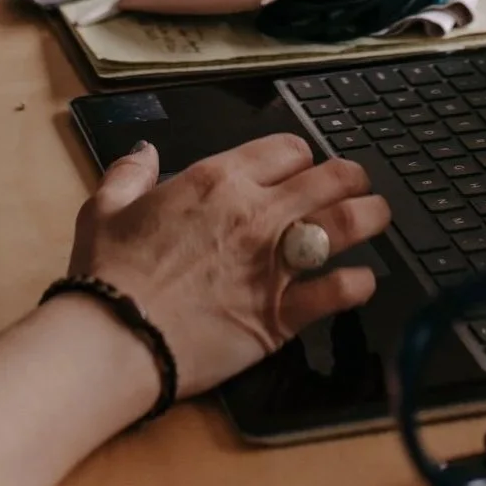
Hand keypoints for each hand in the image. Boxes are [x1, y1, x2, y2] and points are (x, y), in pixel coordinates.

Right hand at [69, 135, 389, 397]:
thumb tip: (144, 152)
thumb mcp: (106, 206)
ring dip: (370, 216)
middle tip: (359, 182)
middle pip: (327, 180)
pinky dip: (358, 283)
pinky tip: (364, 280)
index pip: (285, 149)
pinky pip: (337, 292)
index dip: (299, 155)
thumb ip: (130, 173)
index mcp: (217, 179)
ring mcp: (274, 263)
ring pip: (345, 225)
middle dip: (351, 176)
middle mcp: (255, 213)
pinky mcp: (281, 314)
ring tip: (380, 215)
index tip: (301, 165)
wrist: (118, 336)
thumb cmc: (110, 273)